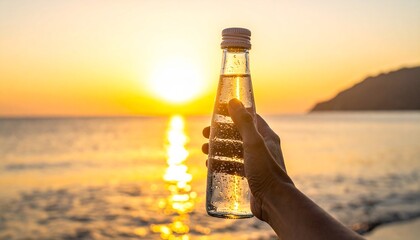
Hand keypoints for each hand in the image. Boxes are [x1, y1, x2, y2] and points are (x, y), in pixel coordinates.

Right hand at [202, 98, 293, 220]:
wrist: (275, 201)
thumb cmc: (266, 171)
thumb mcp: (253, 143)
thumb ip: (244, 122)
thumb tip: (233, 101)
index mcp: (266, 136)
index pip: (249, 118)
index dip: (233, 112)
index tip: (218, 110)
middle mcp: (262, 148)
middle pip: (238, 135)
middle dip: (221, 133)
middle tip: (205, 132)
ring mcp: (256, 163)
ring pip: (234, 151)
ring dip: (218, 148)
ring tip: (204, 149)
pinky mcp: (251, 176)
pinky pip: (234, 166)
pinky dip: (222, 164)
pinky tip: (210, 165)